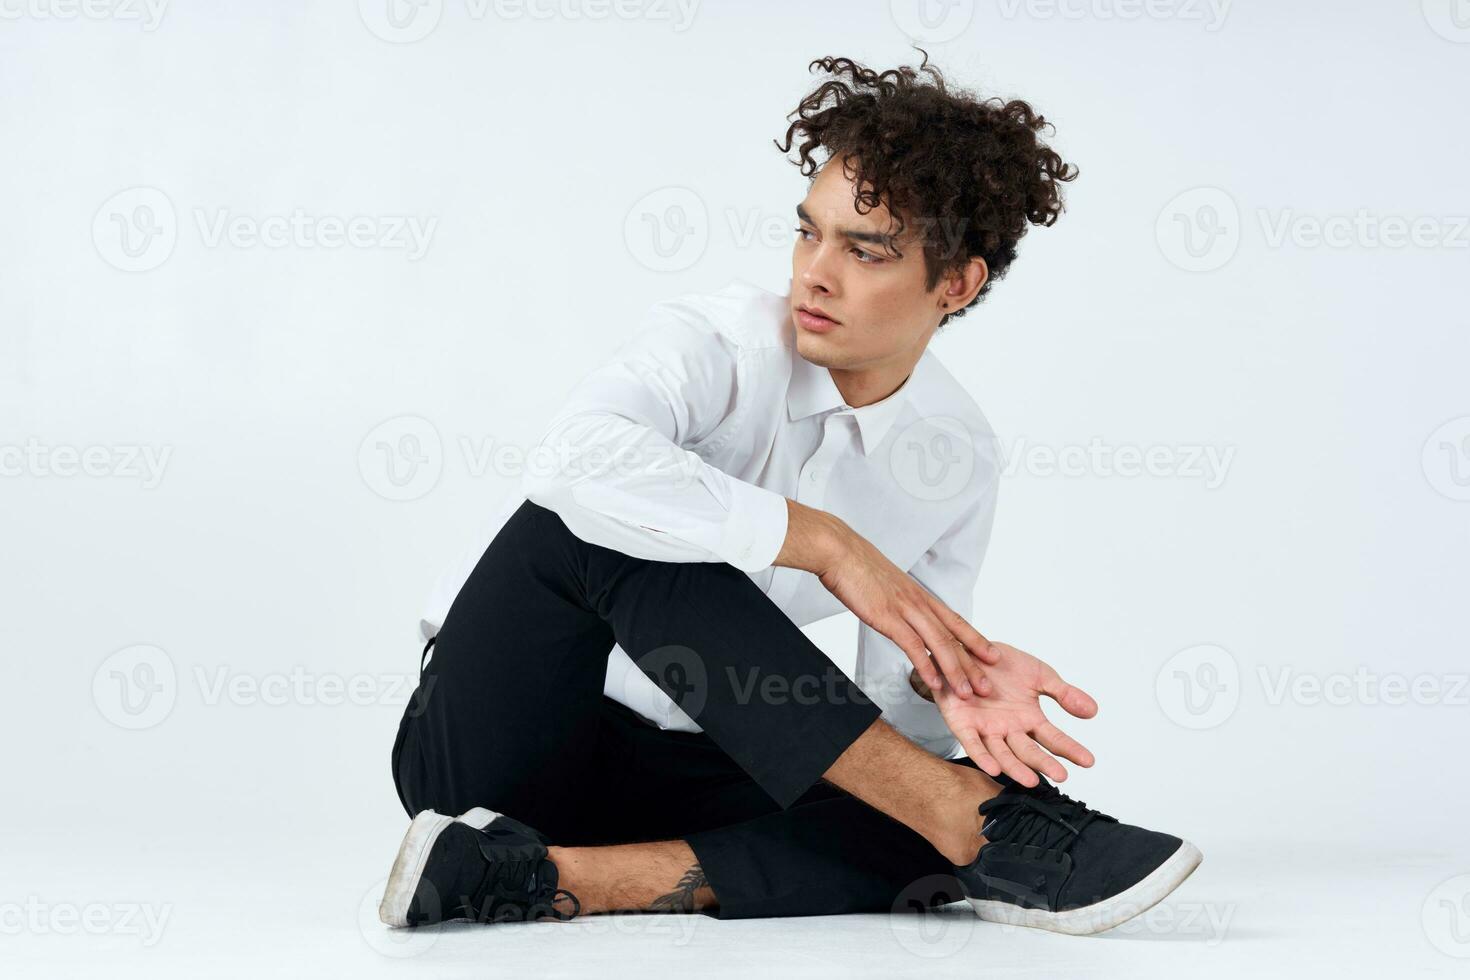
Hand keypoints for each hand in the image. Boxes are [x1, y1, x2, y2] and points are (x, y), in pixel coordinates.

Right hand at [812, 519, 998, 698]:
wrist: (840, 551)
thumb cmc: (857, 566)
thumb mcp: (887, 585)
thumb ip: (899, 601)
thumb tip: (902, 612)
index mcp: (919, 595)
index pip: (955, 621)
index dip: (976, 640)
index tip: (991, 655)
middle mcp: (919, 603)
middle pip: (953, 637)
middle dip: (973, 664)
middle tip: (987, 686)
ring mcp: (905, 609)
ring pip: (939, 644)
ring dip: (956, 671)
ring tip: (967, 692)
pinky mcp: (888, 617)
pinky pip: (913, 646)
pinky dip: (925, 666)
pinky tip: (934, 682)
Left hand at [924, 640, 1097, 785]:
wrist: (966, 649)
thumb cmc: (1001, 665)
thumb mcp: (1038, 674)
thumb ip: (1063, 693)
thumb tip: (1093, 711)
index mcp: (1029, 718)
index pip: (1053, 738)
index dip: (1070, 749)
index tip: (1088, 761)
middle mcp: (1009, 729)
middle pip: (1029, 751)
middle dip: (1045, 764)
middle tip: (1062, 776)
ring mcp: (986, 729)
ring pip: (1002, 753)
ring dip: (1016, 768)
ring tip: (1031, 780)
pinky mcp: (963, 724)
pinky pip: (973, 743)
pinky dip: (982, 756)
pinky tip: (994, 769)